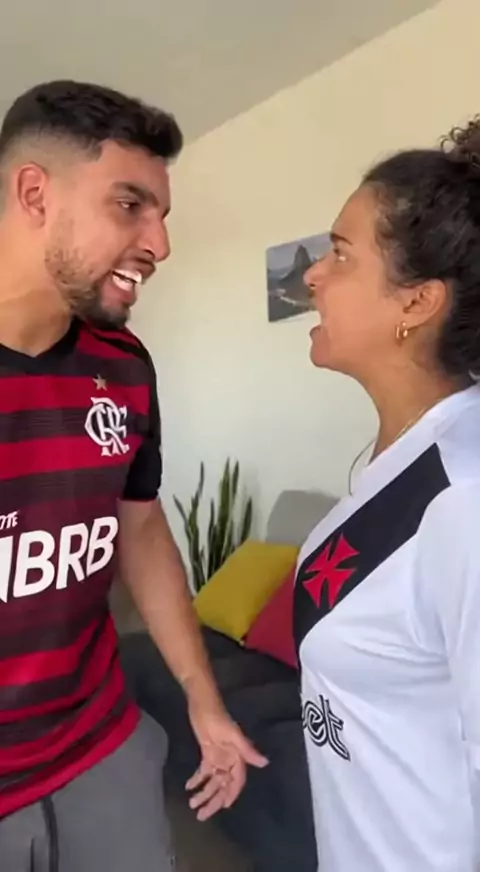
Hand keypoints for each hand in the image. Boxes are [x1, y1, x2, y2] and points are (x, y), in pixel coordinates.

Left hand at [185, 702, 267, 820]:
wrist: (203, 704)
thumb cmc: (218, 717)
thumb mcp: (232, 734)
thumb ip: (247, 749)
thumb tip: (265, 763)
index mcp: (238, 756)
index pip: (237, 780)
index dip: (231, 794)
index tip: (224, 807)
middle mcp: (229, 759)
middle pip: (223, 785)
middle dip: (214, 800)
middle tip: (202, 815)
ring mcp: (218, 757)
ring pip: (213, 781)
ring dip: (204, 793)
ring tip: (193, 805)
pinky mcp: (208, 753)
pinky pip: (204, 771)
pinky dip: (197, 780)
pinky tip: (189, 787)